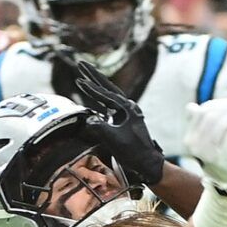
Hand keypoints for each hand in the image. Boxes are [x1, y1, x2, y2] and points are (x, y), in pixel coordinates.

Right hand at [60, 59, 164, 186]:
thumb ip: (100, 128)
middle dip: (93, 75)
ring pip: (108, 94)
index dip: (90, 87)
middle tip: (80, 62)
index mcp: (127, 109)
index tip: (78, 79)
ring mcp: (127, 112)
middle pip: (107, 86)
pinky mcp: (124, 119)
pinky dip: (99, 99)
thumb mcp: (114, 140)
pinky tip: (92, 96)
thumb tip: (89, 119)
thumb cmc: (133, 152)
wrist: (147, 163)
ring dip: (96, 85)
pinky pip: (109, 105)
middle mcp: (128, 107)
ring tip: (84, 75)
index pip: (105, 94)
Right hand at [183, 97, 226, 191]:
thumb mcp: (207, 141)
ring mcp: (208, 153)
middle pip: (211, 116)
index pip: (200, 112)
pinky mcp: (223, 158)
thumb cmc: (219, 158)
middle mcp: (195, 146)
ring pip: (222, 123)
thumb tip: (195, 106)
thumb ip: (204, 124)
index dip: (216, 103)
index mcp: (189, 139)